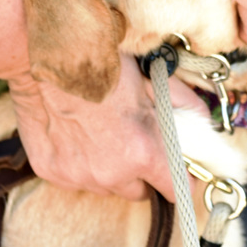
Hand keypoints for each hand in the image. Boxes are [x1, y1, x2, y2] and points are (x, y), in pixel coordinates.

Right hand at [6, 51, 205, 202]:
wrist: (43, 54)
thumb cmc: (101, 61)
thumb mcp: (154, 79)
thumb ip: (184, 108)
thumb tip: (203, 125)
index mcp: (142, 152)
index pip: (177, 192)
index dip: (182, 179)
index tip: (181, 170)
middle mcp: (111, 173)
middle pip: (141, 193)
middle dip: (144, 172)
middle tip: (135, 140)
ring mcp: (78, 176)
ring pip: (108, 186)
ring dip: (111, 169)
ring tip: (102, 131)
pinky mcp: (52, 172)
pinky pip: (77, 178)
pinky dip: (81, 162)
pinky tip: (76, 131)